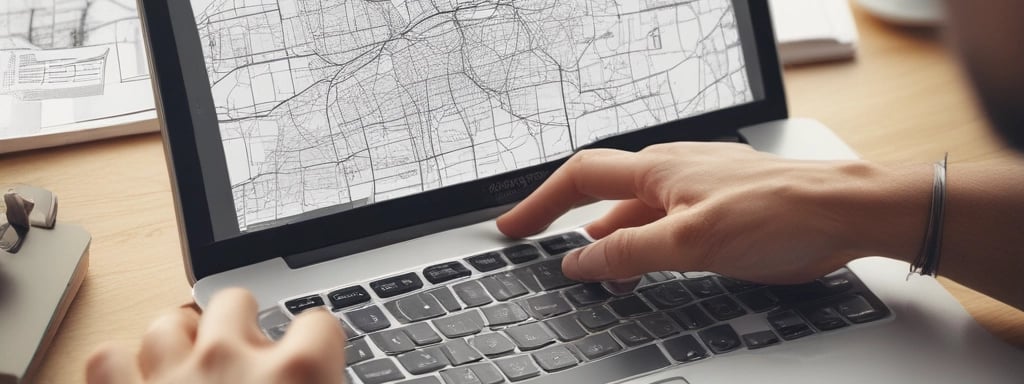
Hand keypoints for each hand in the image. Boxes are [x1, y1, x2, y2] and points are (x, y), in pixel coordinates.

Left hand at [86, 288, 345, 383]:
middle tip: (249, 362)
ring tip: (195, 363)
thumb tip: (341, 377)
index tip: (312, 358)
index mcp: (297, 373)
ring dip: (183, 338)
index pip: (319, 323)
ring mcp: (171, 379)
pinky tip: (140, 380)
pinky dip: (120, 367)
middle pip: (237, 301)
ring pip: (169, 323)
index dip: (316, 342)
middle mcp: (231, 362)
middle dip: (243, 325)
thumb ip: (326, 380)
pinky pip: (107, 359)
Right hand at [497, 142, 926, 283]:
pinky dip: (648, 246)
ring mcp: (699, 187)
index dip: (540, 203)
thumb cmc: (782, 213)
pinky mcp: (722, 206)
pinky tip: (655, 269)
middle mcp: (674, 172)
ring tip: (605, 279)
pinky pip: (668, 223)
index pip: (579, 179)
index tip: (512, 228)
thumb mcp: (693, 242)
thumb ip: (631, 253)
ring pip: (638, 214)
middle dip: (572, 229)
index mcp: (658, 171)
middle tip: (550, 257)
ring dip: (614, 244)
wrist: (848, 211)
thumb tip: (580, 262)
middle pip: (605, 198)